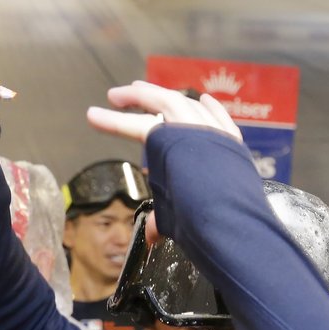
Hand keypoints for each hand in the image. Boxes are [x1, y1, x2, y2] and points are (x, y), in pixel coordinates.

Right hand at [87, 82, 242, 242]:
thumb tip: (152, 236)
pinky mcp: (234, 144)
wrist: (237, 222)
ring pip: (188, 105)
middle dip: (136, 97)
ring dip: (166, 96)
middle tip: (116, 96)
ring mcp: (215, 133)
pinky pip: (220, 117)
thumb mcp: (172, 218)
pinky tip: (203, 100)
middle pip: (160, 102)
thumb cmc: (200, 218)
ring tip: (151, 93)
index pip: (135, 127)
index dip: (111, 122)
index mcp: (170, 144)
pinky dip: (209, 107)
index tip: (91, 115)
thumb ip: (160, 220)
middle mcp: (192, 130)